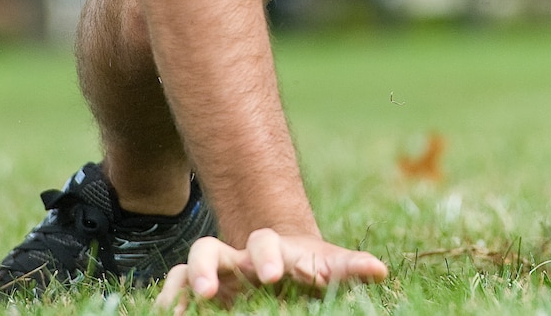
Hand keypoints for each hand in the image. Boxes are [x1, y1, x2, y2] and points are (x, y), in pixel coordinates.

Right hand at [155, 231, 387, 309]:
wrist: (284, 269)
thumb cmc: (310, 268)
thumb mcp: (328, 267)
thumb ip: (349, 268)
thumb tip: (380, 270)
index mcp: (269, 251)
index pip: (264, 242)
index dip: (266, 256)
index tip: (274, 275)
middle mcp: (235, 259)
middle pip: (210, 248)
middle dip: (208, 267)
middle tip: (211, 292)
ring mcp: (214, 276)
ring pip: (187, 268)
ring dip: (182, 286)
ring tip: (176, 311)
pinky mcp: (200, 294)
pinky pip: (177, 289)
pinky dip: (171, 301)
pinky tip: (170, 314)